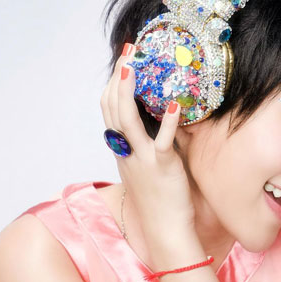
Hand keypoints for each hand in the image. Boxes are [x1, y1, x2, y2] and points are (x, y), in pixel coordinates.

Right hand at [100, 43, 194, 236]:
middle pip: (113, 109)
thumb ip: (146, 142)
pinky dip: (166, 122)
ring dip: (128, 91)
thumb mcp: (144, 165)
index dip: (112, 86)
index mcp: (122, 149)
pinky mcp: (162, 167)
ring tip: (133, 67)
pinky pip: (162, 142)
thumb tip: (159, 117)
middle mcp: (126, 151)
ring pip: (127, 121)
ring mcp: (142, 158)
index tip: (122, 64)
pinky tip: (172, 104)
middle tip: (129, 52)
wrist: (164, 229)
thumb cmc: (158, 197)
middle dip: (119, 77)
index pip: (108, 112)